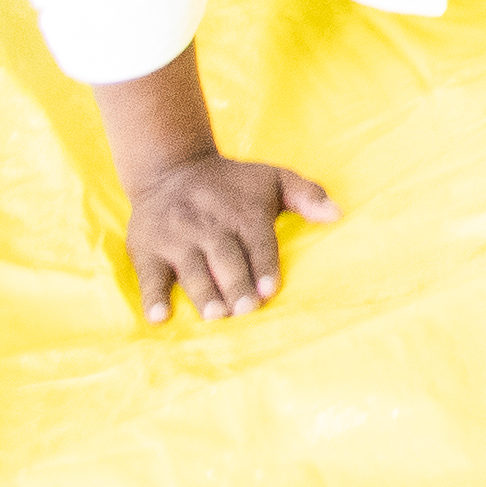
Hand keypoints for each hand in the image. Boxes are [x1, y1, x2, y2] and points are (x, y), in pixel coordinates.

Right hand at [124, 151, 336, 323]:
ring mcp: (177, 240)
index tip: (270, 290)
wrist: (172, 169)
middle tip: (245, 310)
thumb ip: (307, 195)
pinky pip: (150, 276)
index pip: (257, 243)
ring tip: (215, 315)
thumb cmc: (232, 184)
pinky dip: (153, 297)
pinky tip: (159, 317)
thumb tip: (337, 214)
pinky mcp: (147, 250)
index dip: (264, 266)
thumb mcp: (273, 178)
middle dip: (236, 284)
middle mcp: (210, 228)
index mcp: (243, 214)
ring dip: (203, 293)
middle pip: (225, 259)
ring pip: (192, 270)